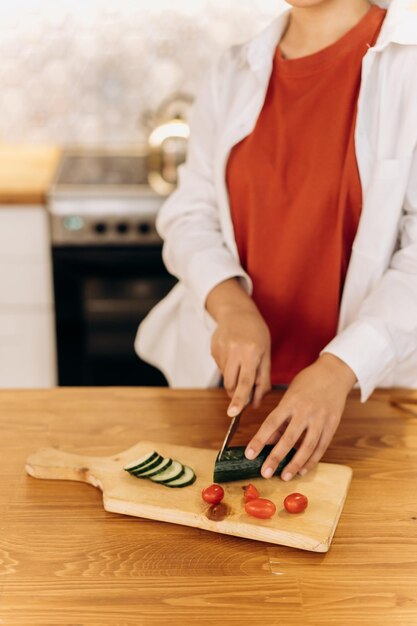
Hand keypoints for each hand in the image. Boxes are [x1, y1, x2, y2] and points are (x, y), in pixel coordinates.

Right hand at [206, 279, 271, 413]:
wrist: (237, 312)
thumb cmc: (257, 333)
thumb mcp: (266, 354)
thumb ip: (263, 380)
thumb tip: (255, 404)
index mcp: (251, 352)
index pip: (245, 381)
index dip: (240, 398)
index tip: (233, 413)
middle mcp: (234, 351)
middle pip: (231, 384)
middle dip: (236, 393)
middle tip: (244, 391)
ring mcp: (221, 350)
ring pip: (225, 378)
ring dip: (233, 379)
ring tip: (241, 363)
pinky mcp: (213, 350)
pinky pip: (220, 368)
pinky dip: (228, 368)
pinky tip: (233, 354)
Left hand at [245, 354, 356, 479]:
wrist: (334, 372)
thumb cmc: (307, 383)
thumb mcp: (289, 396)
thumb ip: (280, 419)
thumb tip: (268, 441)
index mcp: (290, 402)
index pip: (271, 423)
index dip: (259, 440)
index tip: (249, 454)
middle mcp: (305, 411)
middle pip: (289, 439)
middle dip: (275, 457)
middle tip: (265, 472)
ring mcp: (320, 419)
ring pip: (307, 446)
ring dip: (295, 464)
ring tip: (284, 476)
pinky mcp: (332, 425)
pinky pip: (321, 447)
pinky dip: (312, 460)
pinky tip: (302, 470)